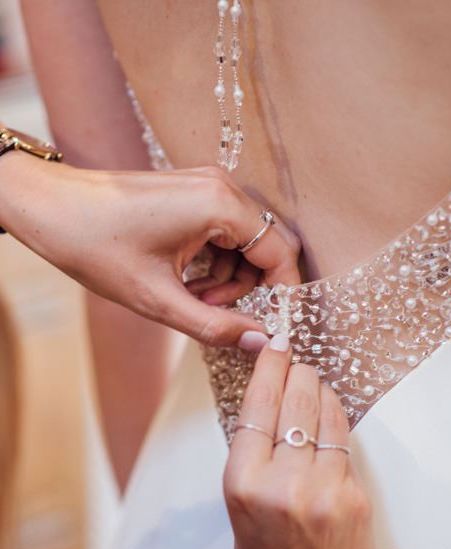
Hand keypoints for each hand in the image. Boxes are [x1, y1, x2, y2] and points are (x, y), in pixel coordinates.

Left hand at [0, 152, 299, 346]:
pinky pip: (226, 233)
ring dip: (227, 278)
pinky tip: (184, 277)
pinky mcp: (197, 191)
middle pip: (267, 246)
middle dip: (248, 287)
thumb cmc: (94, 245)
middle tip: (208, 308)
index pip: (280, 252)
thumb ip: (215, 326)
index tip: (274, 323)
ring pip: (246, 243)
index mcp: (219, 204)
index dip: (283, 292)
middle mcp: (222, 187)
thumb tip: (262, 342)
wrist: (47, 206)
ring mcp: (209, 185)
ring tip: (188, 295)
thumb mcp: (157, 299)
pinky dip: (214, 262)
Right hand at [223, 334, 372, 548]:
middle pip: (295, 402)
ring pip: (326, 415)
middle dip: (298, 372)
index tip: (274, 345)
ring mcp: (324, 489)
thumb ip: (253, 458)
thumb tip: (269, 403)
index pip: (256, 407)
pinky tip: (331, 416)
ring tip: (314, 383)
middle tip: (297, 358)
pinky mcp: (354, 496)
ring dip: (320, 392)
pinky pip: (345, 442)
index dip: (268, 369)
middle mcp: (283, 483)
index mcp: (243, 485)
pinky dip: (337, 422)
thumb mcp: (240, 509)